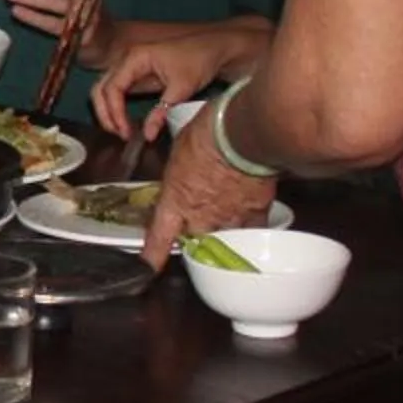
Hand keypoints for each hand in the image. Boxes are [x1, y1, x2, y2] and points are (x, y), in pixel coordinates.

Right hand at [90, 20, 273, 138]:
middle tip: (119, 135)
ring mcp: (129, 67)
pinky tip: (126, 123)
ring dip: (107, 112)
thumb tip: (148, 136)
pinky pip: (117, 91)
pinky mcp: (136, 75)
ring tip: (120, 131)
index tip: (126, 132)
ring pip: (104, 90)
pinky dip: (116, 108)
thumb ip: (162, 112)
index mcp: (134, 57)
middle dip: (105, 114)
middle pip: (100, 88)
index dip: (114, 112)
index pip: (112, 88)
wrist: (214, 48)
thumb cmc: (199, 60)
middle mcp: (126, 60)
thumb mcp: (182, 88)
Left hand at [141, 103, 279, 271]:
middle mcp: (200, 216)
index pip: (159, 237)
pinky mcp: (255, 214)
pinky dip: (248, 230)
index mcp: (175, 201)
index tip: (147, 269)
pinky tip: (250, 228)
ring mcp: (228, 218)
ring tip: (222, 226)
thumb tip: (182, 176)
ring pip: (222, 240)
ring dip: (219, 235)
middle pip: (193, 242)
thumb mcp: (179, 153)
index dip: (152, 257)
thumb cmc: (207, 134)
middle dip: (192, 239)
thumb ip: (179, 174)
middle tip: (195, 229)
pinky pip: (251, 232)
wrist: (242, 133)